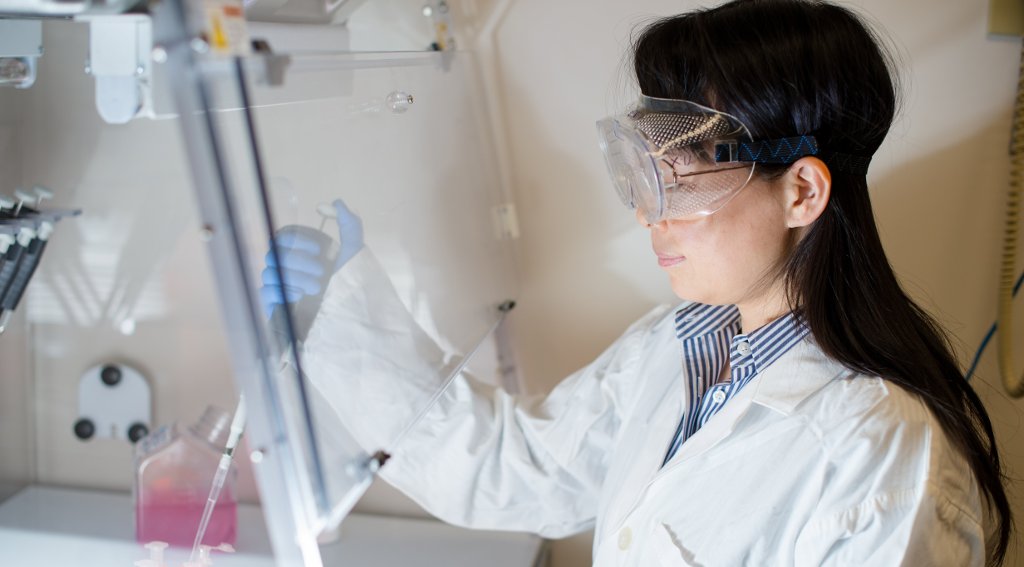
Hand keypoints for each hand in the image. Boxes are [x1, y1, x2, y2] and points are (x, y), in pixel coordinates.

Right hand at [260, 199, 363, 317]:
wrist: (352, 320)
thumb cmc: (353, 287)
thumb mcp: (354, 254)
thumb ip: (349, 226)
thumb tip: (337, 202)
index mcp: (302, 255)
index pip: (284, 239)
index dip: (298, 240)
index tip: (318, 249)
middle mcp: (289, 270)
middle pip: (275, 255)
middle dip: (298, 261)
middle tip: (320, 272)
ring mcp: (281, 289)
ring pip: (270, 273)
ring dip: (293, 277)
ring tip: (316, 288)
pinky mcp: (275, 308)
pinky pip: (264, 293)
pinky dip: (279, 291)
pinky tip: (298, 296)